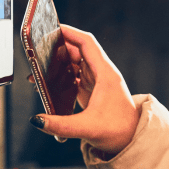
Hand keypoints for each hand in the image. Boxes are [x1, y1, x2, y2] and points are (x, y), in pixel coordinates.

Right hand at [29, 24, 139, 154]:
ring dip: (57, 62)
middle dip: (58, 48)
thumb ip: (60, 125)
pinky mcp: (91, 89)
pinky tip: (49, 82)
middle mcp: (101, 73)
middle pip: (77, 50)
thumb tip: (37, 120)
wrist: (131, 140)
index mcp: (105, 74)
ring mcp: (96, 80)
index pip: (87, 43)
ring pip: (74, 62)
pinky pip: (73, 74)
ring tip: (40, 69)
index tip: (53, 28)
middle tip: (39, 51)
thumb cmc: (119, 131)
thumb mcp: (88, 128)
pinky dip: (60, 74)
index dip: (70, 33)